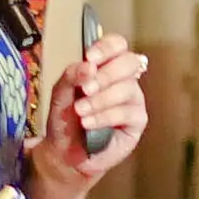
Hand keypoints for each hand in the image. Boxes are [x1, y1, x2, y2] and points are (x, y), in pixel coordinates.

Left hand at [30, 36, 150, 198]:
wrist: (65, 153)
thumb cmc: (66, 120)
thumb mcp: (61, 94)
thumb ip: (72, 76)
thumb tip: (88, 66)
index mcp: (106, 66)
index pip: (118, 45)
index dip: (107, 47)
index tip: (90, 58)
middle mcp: (124, 80)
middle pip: (129, 62)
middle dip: (105, 75)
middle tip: (85, 89)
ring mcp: (133, 100)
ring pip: (127, 88)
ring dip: (100, 99)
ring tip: (80, 111)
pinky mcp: (137, 121)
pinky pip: (126, 112)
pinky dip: (105, 117)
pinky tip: (88, 123)